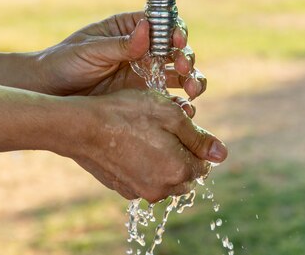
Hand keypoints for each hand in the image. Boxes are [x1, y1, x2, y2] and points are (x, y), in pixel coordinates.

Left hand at [35, 12, 206, 98]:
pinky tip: (185, 112)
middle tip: (184, 68)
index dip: (176, 31)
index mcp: (130, 30)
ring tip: (193, 91)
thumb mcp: (90, 50)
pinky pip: (168, 101)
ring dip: (192, 80)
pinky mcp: (144, 100)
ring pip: (180, 76)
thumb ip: (120, 44)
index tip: (177, 41)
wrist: (50, 94)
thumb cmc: (65, 63)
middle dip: (187, 58)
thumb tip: (147, 28)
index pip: (162, 25)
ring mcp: (145, 76)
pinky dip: (181, 106)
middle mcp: (143, 51)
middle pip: (177, 51)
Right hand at [72, 89, 226, 202]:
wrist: (83, 127)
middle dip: (181, 154)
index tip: (179, 126)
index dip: (195, 142)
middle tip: (162, 129)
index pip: (204, 164)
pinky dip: (144, 167)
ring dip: (163, 161)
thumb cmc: (127, 114)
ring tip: (146, 136)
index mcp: (180, 169)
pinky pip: (144, 180)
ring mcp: (141, 191)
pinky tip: (131, 146)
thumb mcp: (169, 115)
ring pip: (165, 179)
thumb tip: (222, 154)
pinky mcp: (123, 189)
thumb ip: (198, 137)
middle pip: (186, 175)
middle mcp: (163, 188)